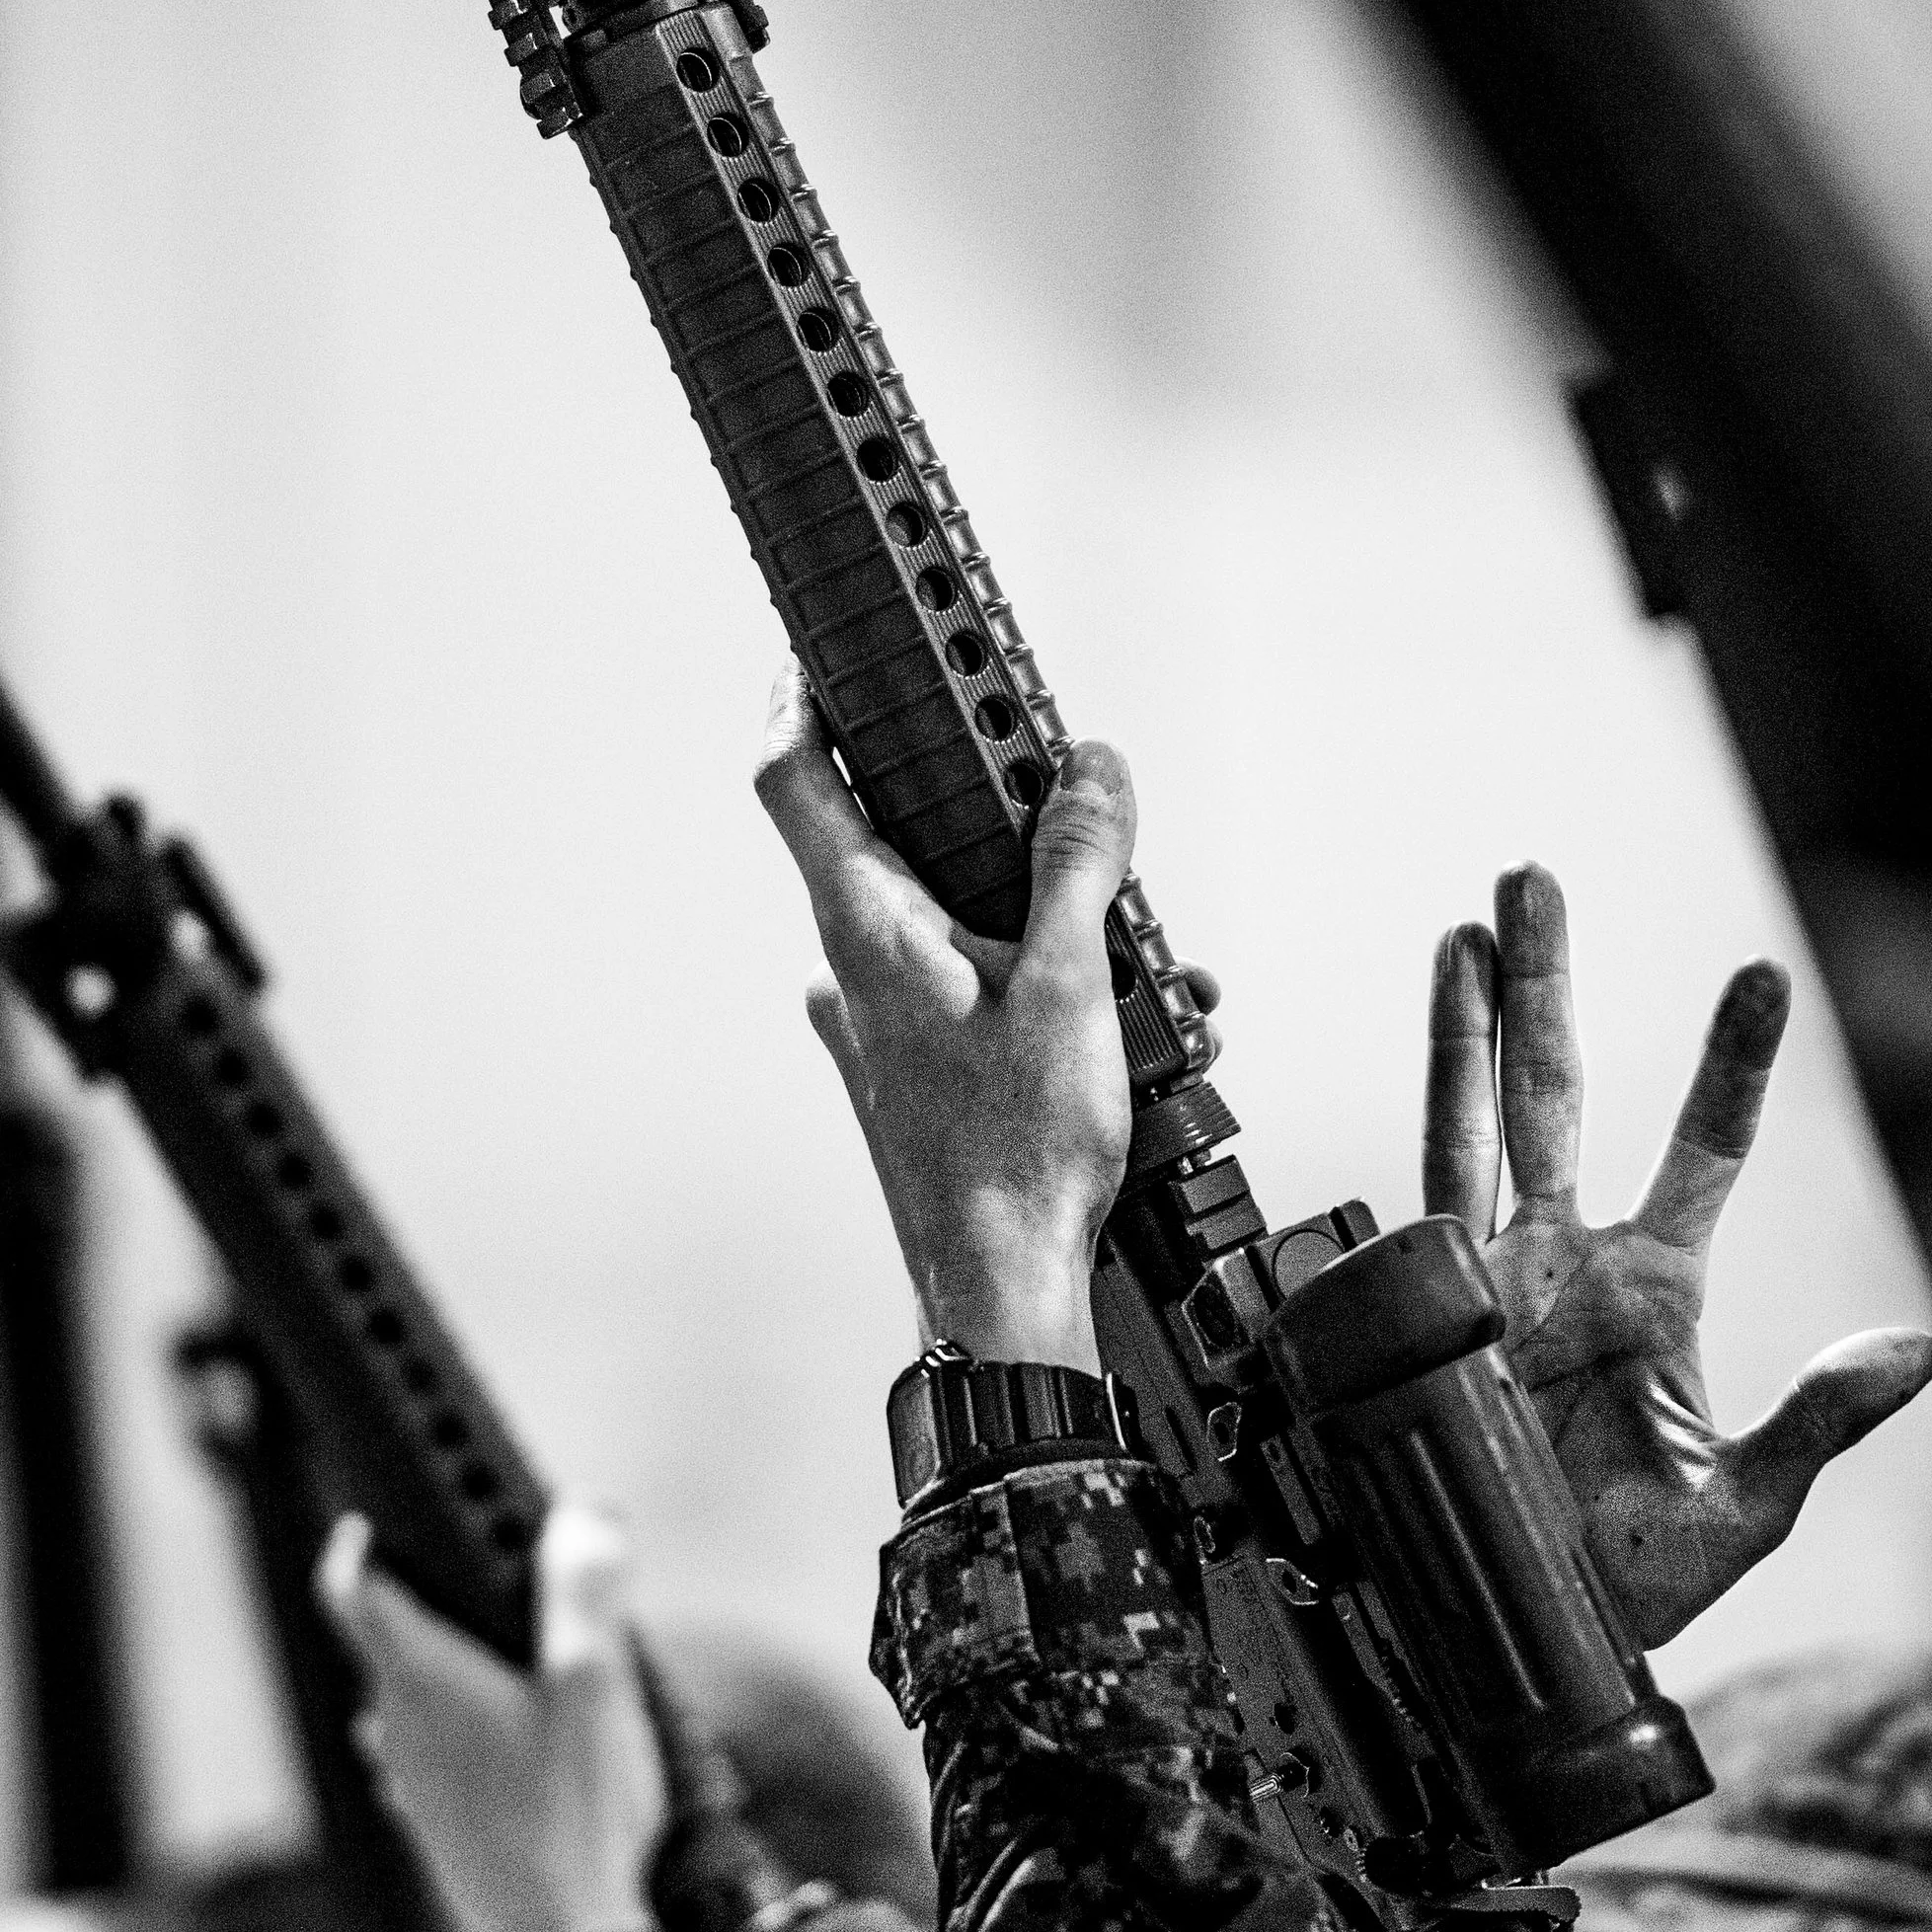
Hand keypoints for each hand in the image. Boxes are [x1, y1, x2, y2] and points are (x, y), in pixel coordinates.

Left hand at [317, 1499, 664, 1931]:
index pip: (352, 1585)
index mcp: (419, 1677)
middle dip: (440, 1597)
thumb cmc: (574, 1818)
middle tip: (506, 1576)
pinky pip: (440, 1744)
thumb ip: (582, 1590)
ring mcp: (413, 1778)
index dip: (361, 1536)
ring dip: (459, 1664)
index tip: (382, 1512)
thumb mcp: (592, 1685)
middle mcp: (398, 1724)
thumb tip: (579, 1514)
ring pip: (418, 1693)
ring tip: (531, 1657)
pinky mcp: (439, 1817)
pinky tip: (532, 1736)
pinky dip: (471, 1720)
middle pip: (392, 1635)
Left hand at [754, 661, 1137, 1366]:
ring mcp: (876, 1020)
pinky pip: (970, 980)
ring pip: (951, 914)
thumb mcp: (1068, 985)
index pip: (792, 776)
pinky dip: (1041, 976)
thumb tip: (1089, 766)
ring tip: (1139, 957)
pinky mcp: (911, 1063)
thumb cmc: (1014, 1158)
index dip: (800, 693)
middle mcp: (853, 967)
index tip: (823, 639)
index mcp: (865, 928)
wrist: (998, 1292)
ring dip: (1045, 913)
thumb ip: (1077, 865)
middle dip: (993, 809)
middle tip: (1067, 792)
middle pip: (894, 833)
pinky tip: (1124, 1016)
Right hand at [1424, 864, 1931, 1644]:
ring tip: (1468, 926)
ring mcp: (1486, 1282)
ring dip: (1468, 1019)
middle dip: (1546, 983)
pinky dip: (1419, 1114)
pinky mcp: (1422, 1318)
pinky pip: (1414, 1198)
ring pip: (1475, 1117)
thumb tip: (1915, 1348)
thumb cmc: (1628, 1591)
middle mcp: (1562, 1264)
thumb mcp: (1746, 1504)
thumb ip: (1820, 1420)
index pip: (1702, 1151)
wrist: (1515, 1656)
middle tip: (1536, 879)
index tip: (1763, 974)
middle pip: (1552, 1092)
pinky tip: (1416, 1047)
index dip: (1730, 1065)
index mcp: (1652, 1291)